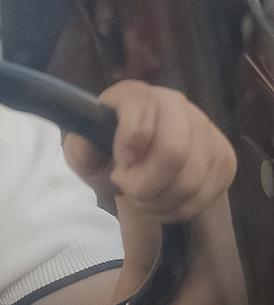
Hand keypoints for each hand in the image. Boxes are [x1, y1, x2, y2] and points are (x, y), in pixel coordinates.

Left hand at [66, 80, 236, 226]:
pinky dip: (179, 209)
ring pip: (191, 179)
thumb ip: (80, 149)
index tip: (119, 167)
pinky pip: (206, 194)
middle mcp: (175, 104)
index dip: (128, 143)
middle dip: (145, 184)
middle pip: (173, 151)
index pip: (140, 109)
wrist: (143, 163)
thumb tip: (86, 143)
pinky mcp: (224, 157)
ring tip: (143, 201)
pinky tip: (162, 203)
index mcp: (136, 95)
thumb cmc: (109, 153)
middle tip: (129, 191)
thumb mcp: (85, 152)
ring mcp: (206, 130)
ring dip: (161, 202)